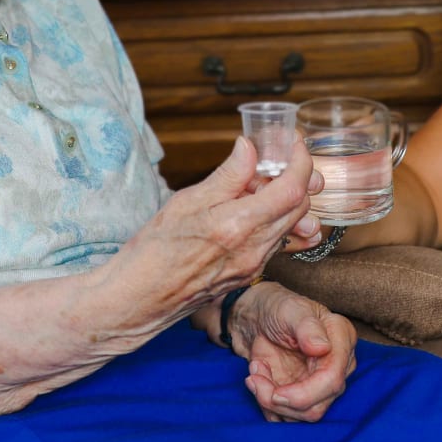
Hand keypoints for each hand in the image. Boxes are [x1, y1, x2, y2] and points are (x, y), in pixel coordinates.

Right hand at [108, 138, 317, 331]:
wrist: (141, 297)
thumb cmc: (155, 250)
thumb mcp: (187, 201)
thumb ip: (228, 175)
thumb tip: (250, 147)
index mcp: (239, 225)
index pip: (292, 189)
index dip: (301, 161)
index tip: (293, 143)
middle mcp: (254, 249)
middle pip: (299, 207)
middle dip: (296, 177)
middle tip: (273, 161)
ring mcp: (254, 266)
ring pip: (290, 225)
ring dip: (285, 200)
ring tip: (257, 185)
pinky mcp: (249, 275)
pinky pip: (276, 243)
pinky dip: (275, 220)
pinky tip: (253, 210)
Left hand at [230, 283, 356, 421]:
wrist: (256, 316)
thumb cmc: (277, 307)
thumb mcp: (290, 309)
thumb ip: (307, 327)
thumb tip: (322, 349)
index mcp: (341, 342)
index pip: (332, 381)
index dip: (304, 394)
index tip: (275, 393)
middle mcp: (335, 367)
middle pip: (317, 406)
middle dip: (280, 401)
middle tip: (255, 378)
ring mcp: (318, 384)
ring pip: (300, 416)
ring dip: (269, 401)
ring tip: (255, 372)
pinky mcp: (299, 395)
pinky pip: (284, 415)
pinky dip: (264, 404)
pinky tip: (256, 377)